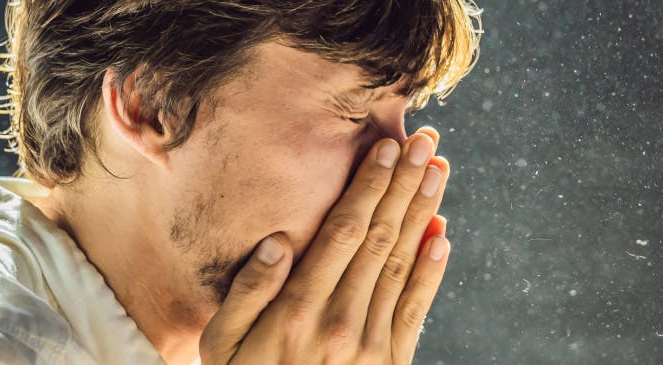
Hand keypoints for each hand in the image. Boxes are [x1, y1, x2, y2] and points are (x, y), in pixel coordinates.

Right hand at [200, 128, 451, 363]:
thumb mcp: (219, 345)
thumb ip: (247, 292)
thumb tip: (279, 239)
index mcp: (297, 310)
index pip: (343, 232)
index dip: (368, 186)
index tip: (386, 146)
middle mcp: (340, 322)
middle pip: (381, 238)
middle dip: (404, 185)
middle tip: (426, 141)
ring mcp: (371, 346)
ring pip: (403, 265)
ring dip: (424, 214)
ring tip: (438, 172)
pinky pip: (416, 310)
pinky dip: (432, 270)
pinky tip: (442, 234)